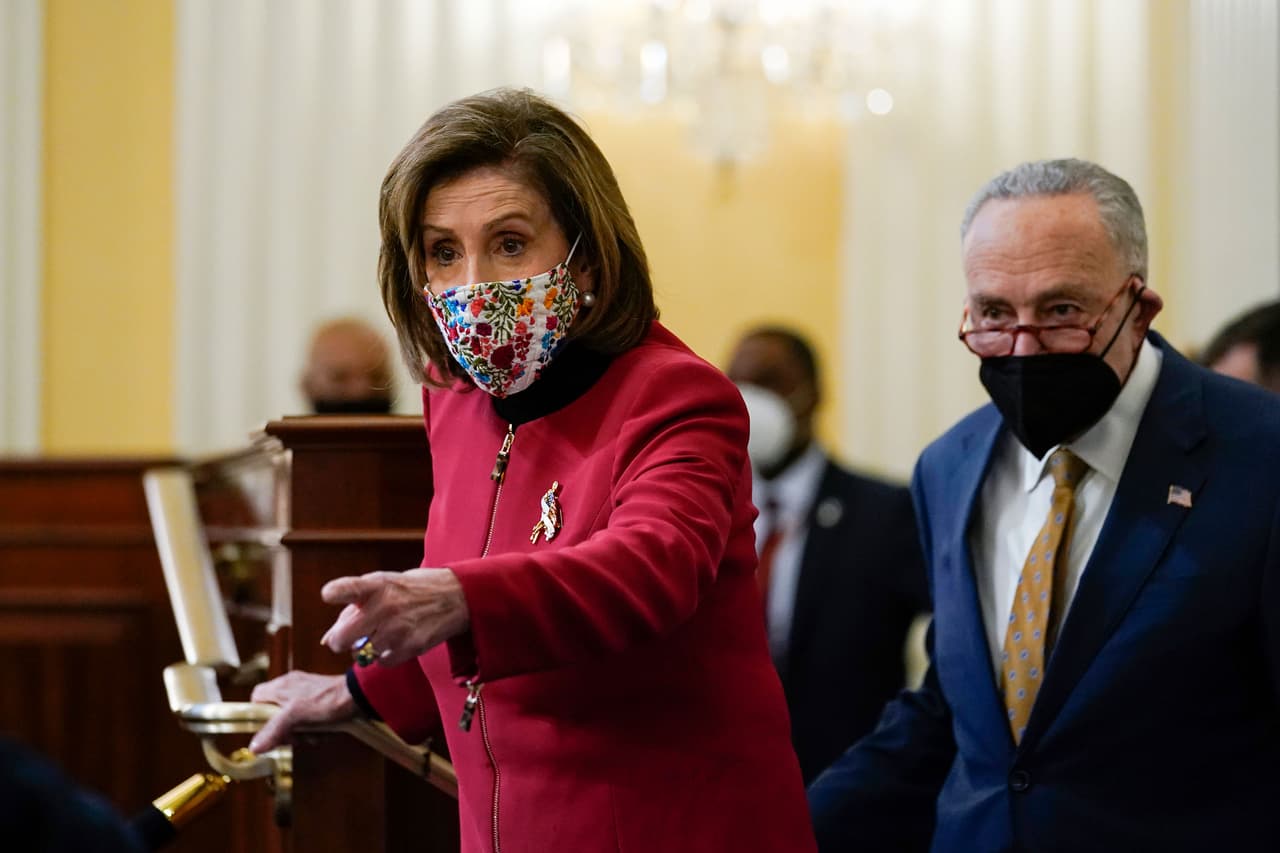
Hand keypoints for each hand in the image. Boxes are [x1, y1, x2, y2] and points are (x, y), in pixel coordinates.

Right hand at [248, 671, 355, 753]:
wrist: (360, 695)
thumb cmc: (327, 700)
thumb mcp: (296, 716)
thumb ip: (274, 730)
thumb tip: (254, 748)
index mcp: (280, 686)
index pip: (256, 700)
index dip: (258, 717)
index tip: (268, 731)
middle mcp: (291, 688)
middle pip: (274, 715)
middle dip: (285, 731)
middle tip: (295, 738)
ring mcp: (306, 695)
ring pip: (293, 721)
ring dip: (303, 733)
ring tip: (314, 735)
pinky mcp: (320, 703)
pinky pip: (309, 721)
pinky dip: (315, 729)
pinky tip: (324, 732)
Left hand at [319, 568, 470, 667]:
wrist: (455, 596)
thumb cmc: (410, 590)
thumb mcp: (383, 584)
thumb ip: (354, 605)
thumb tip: (326, 639)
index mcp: (376, 585)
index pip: (346, 588)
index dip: (334, 593)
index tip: (329, 595)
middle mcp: (385, 607)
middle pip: (341, 638)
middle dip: (339, 640)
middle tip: (347, 638)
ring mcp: (398, 629)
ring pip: (359, 654)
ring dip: (363, 648)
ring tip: (379, 635)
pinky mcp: (410, 647)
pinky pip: (380, 662)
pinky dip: (383, 656)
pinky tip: (394, 642)